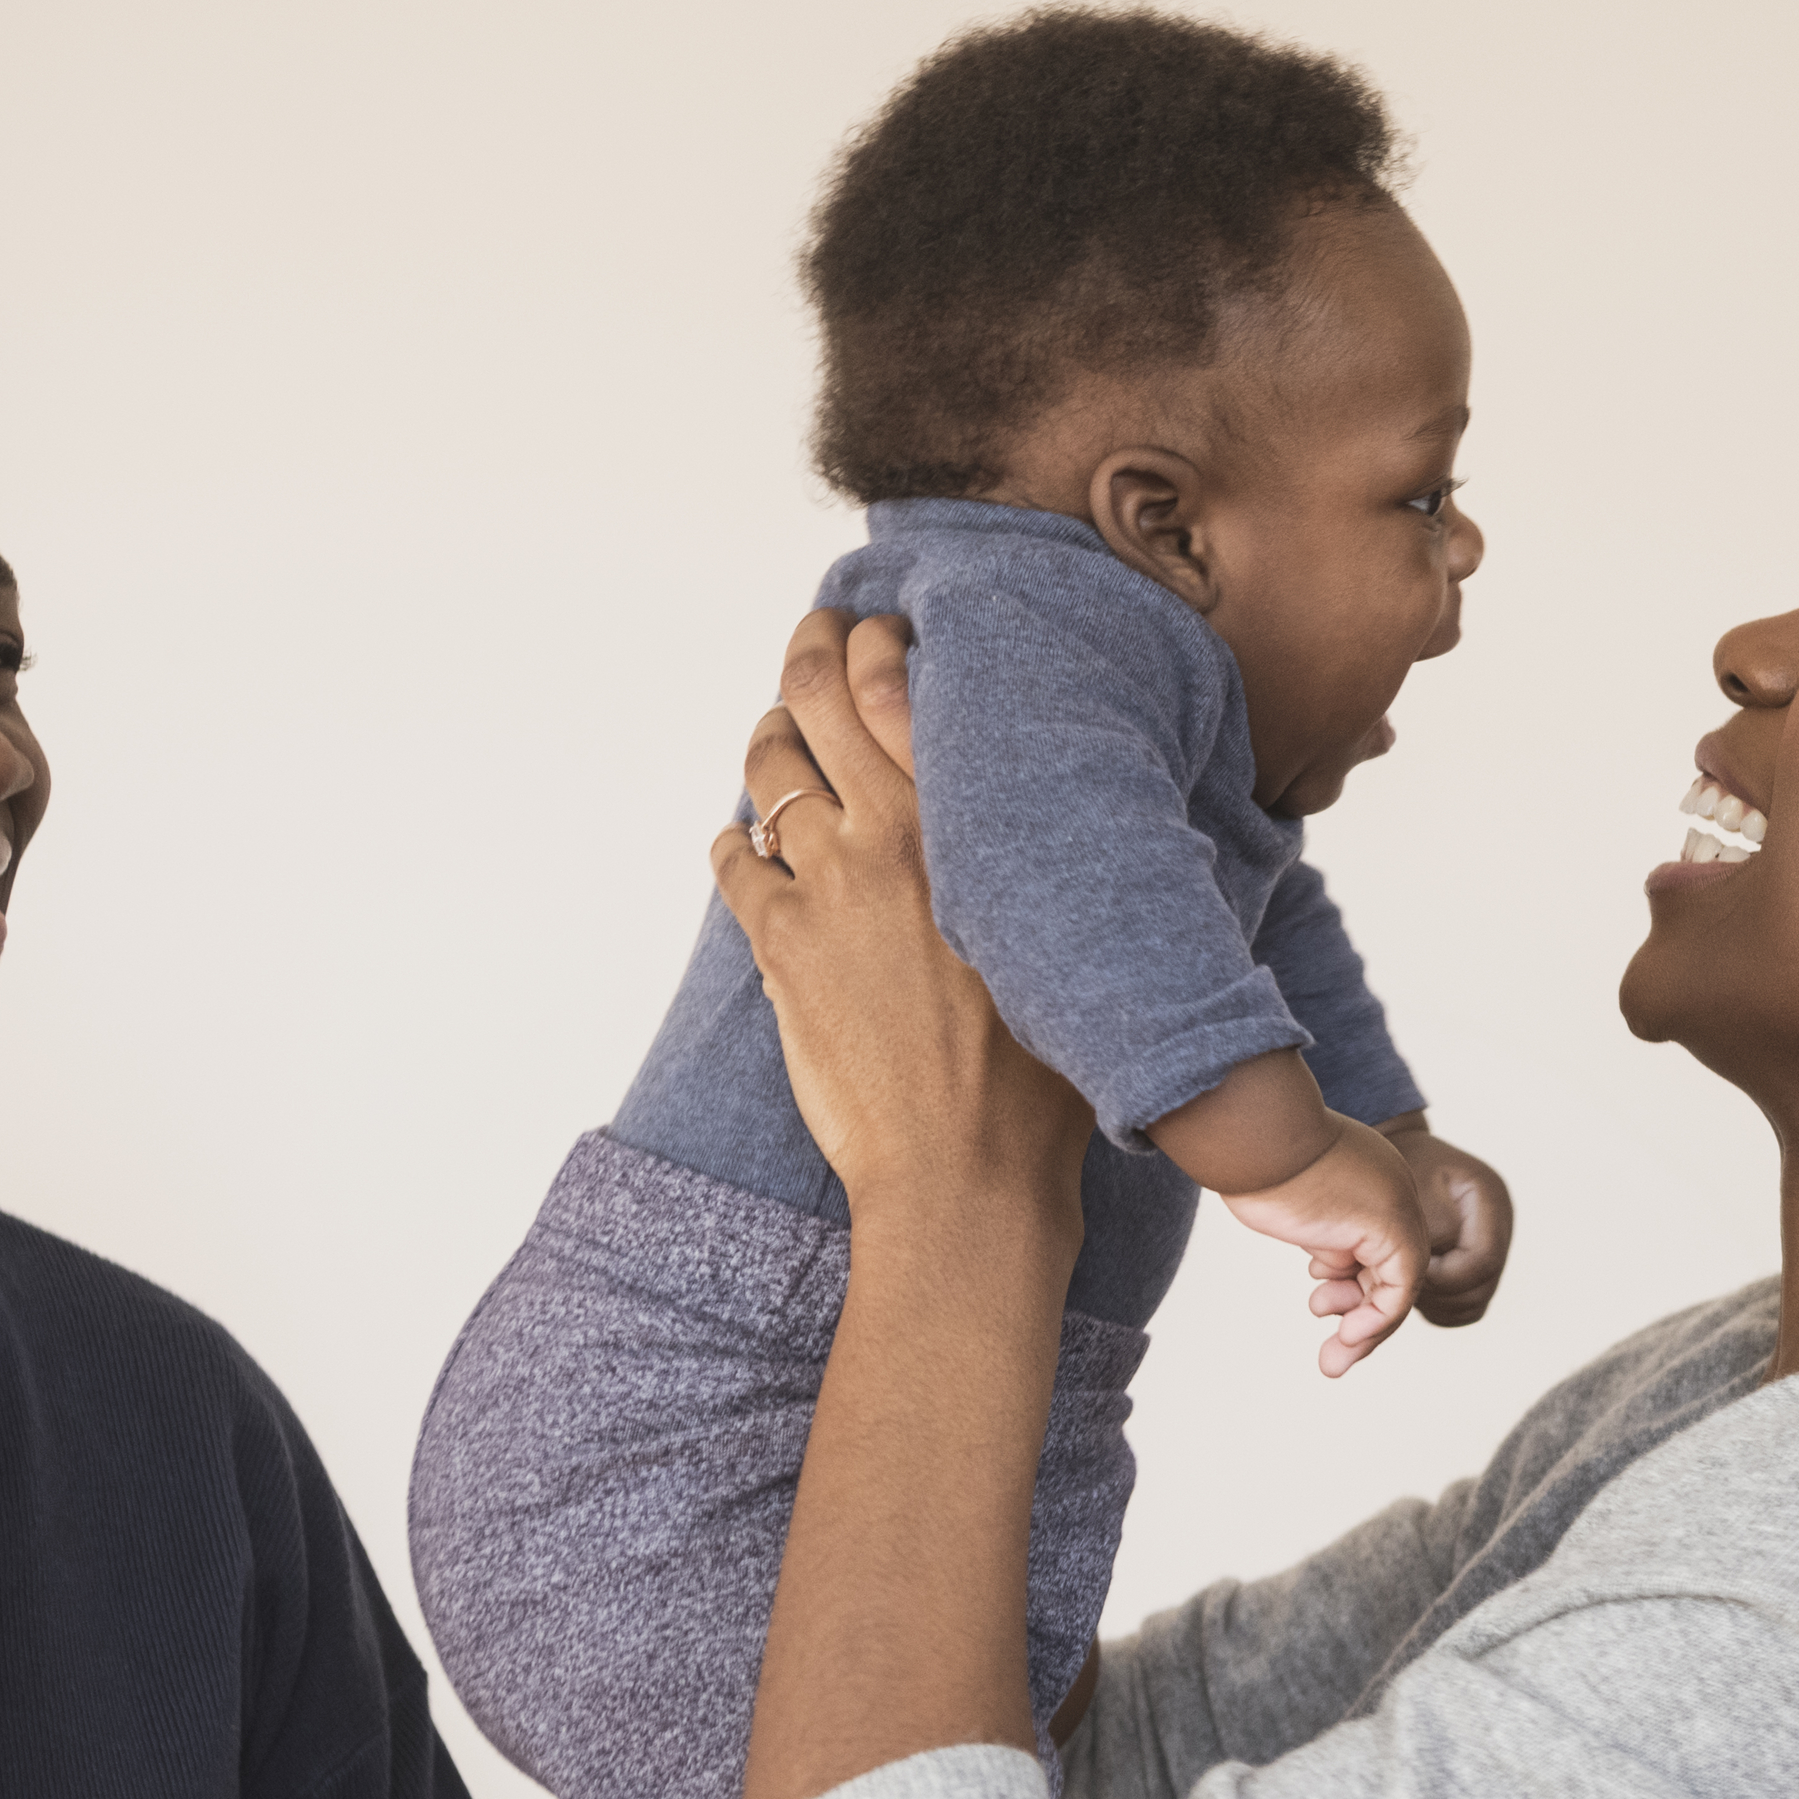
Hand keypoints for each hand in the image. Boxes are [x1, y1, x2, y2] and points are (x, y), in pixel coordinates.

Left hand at [713, 610, 1092, 1221]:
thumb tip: (1059, 821)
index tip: (878, 630)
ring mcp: (826, 883)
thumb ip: (1045, 860)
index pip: (899, 679)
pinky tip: (750, 848)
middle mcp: (892, 832)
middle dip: (807, 653)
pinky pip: (733, 857)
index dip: (876, 640)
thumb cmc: (1039, 1077)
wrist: (964, 1168)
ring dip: (770, 743)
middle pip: (817, 696)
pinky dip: (736, 842)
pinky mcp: (778, 942)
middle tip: (813, 639)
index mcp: (970, 821)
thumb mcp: (1065, 938)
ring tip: (781, 743)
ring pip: (769, 766)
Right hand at [1221, 1111, 1430, 1376]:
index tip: (1317, 1301)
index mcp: (1367, 1176)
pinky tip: (1345, 1338)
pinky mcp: (1394, 1228)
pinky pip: (1398, 1291)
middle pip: (1387, 1268)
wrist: (1253, 1128)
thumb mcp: (1289, 1196)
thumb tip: (1319, 1262)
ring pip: (1396, 1287)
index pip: (1374, 1244)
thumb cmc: (1249, 1154)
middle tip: (1333, 1357)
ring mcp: (1397, 1207)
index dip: (1352, 1285)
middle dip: (1360, 1317)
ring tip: (1332, 1365)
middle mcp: (1390, 1190)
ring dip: (1365, 1334)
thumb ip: (1313, 1224)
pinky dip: (1375, 1322)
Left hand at [1382, 1116, 1513, 1326]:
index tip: (1409, 1272)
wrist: (1397, 1153)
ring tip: (1401, 1286)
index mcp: (1492, 1199)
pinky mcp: (1472, 1265)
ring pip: (1472, 1303)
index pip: (1483, 1261)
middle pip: (1481, 1288)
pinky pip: (1461, 1305)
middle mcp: (1499, 1227)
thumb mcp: (1413, 1185)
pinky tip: (1408, 1290)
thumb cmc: (1400, 1165)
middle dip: (1438, 1296)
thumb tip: (1434, 1276)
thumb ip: (1431, 1228)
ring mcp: (1488, 1248)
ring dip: (1436, 1306)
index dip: (1445, 1278)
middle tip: (1399, 1285)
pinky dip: (1436, 1307)